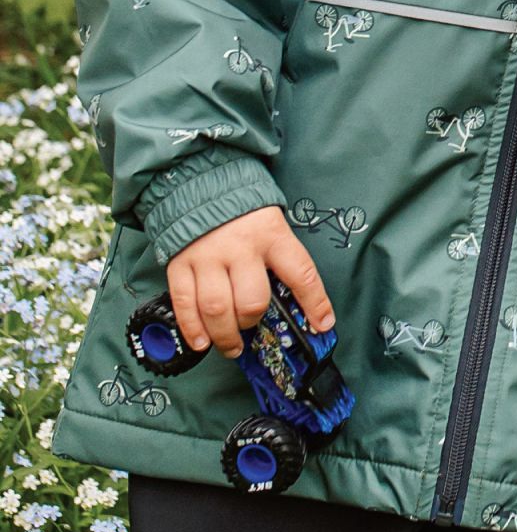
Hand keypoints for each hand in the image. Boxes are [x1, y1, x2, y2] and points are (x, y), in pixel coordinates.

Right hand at [166, 206, 333, 357]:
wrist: (201, 185)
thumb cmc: (246, 217)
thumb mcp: (275, 230)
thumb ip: (285, 264)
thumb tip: (304, 308)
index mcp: (272, 237)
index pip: (301, 275)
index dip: (314, 304)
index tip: (321, 326)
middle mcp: (239, 248)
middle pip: (251, 300)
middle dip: (253, 322)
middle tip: (253, 329)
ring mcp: (206, 256)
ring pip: (217, 308)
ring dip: (225, 335)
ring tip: (232, 347)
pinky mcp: (179, 263)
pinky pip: (184, 303)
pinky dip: (193, 328)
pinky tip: (203, 342)